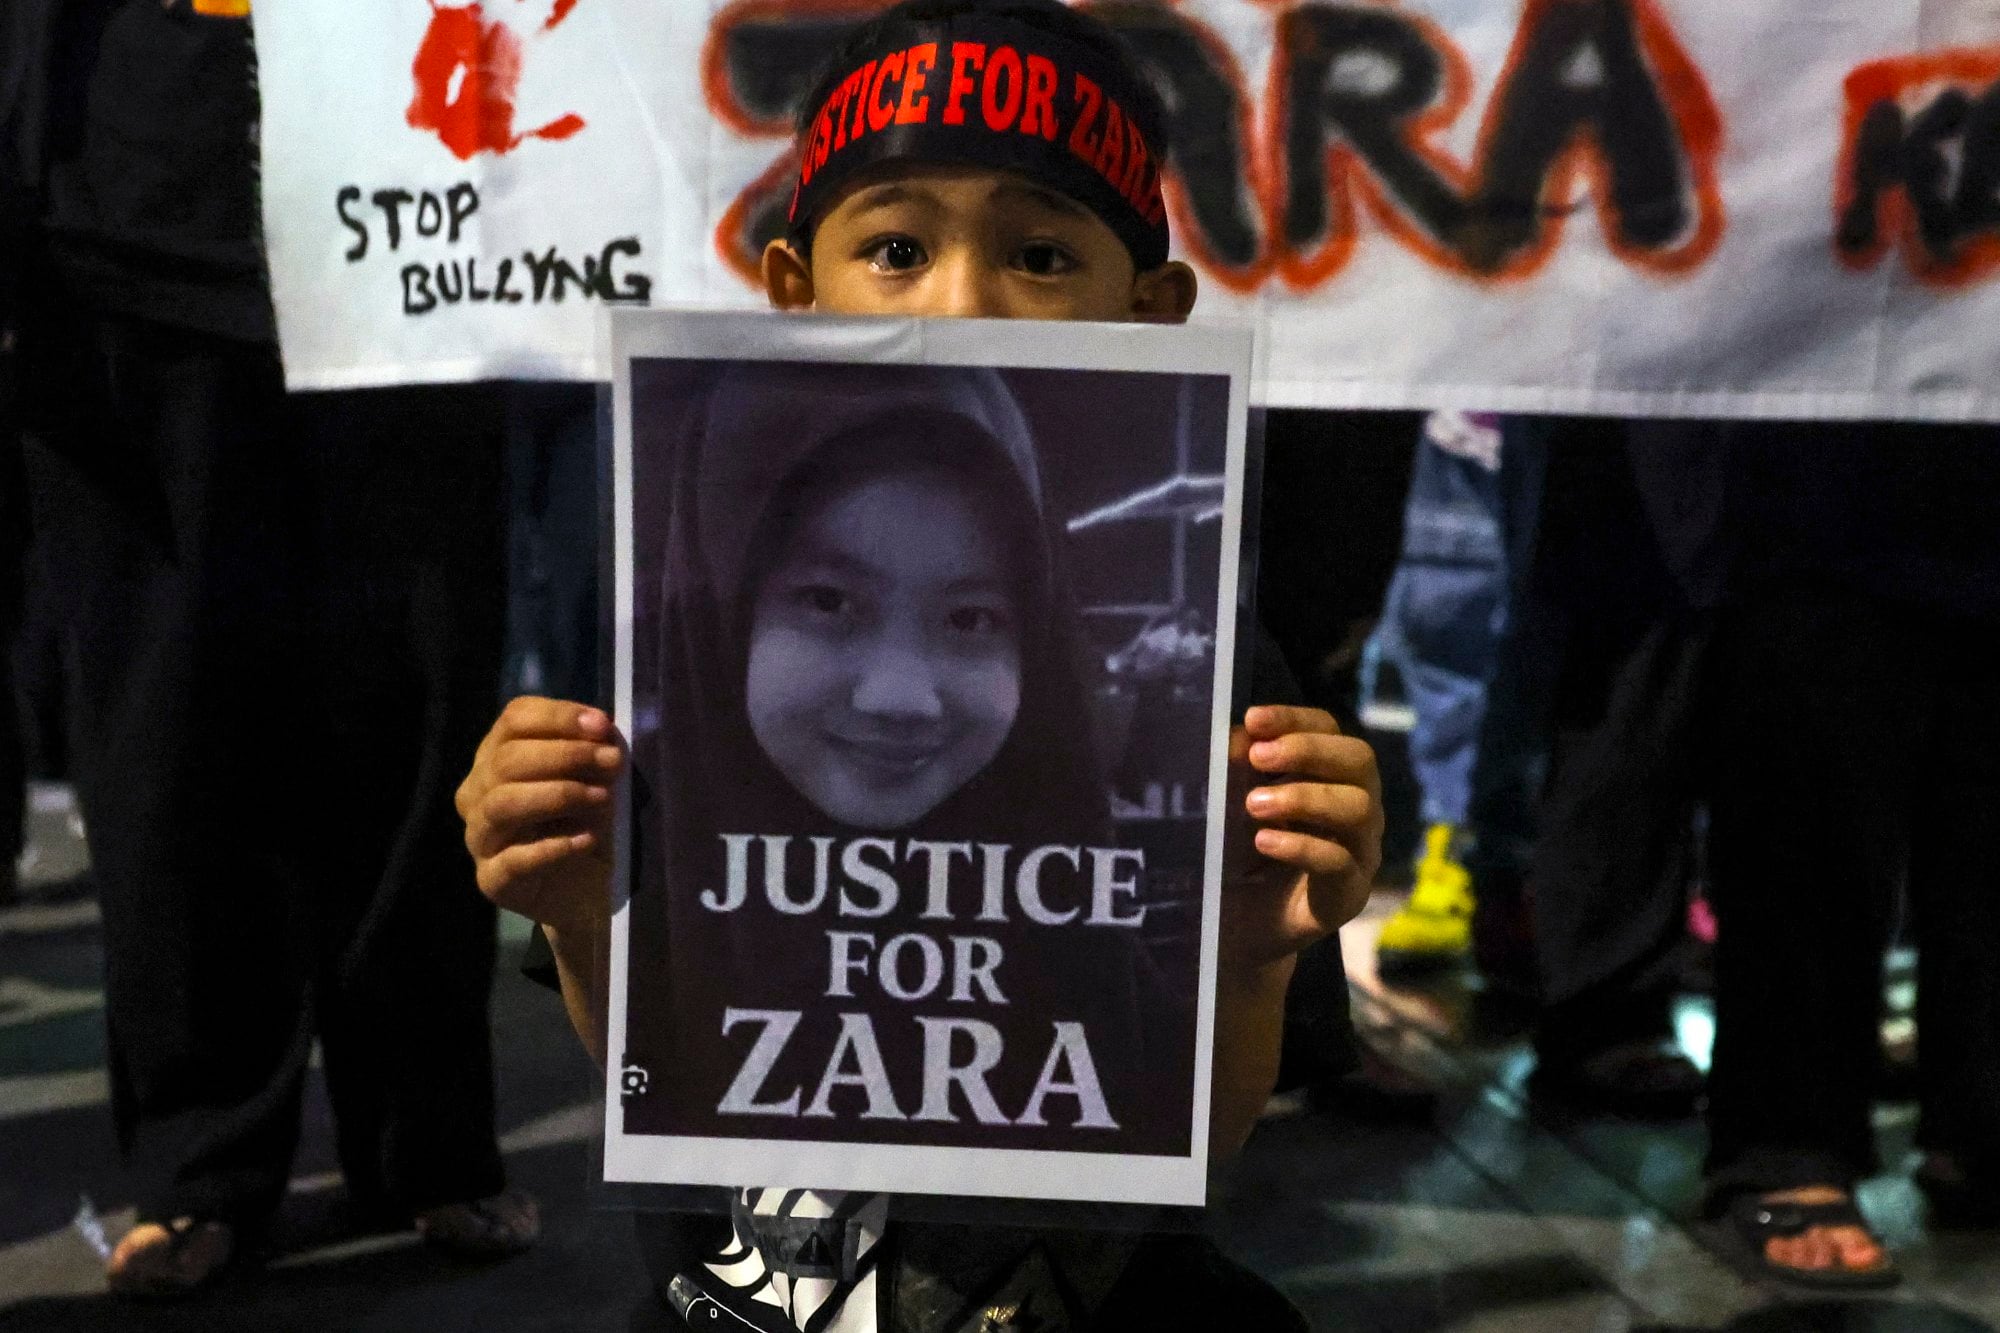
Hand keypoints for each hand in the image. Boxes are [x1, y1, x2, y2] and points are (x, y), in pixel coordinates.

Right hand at [454, 696, 623, 936]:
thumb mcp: (597, 780)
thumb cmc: (586, 824)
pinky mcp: (491, 880)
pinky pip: (512, 860)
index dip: (558, 717)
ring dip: (557, 795)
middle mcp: (477, 793)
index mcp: (497, 758)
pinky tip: (586, 840)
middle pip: (506, 760)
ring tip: (601, 799)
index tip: (602, 725)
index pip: (514, 721)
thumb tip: (602, 728)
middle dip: (565, 755)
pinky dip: (552, 847)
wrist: (587, 892)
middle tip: (611, 763)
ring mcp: (479, 838)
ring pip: (502, 803)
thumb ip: (595, 750)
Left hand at [1221, 704, 1382, 970]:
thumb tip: (1239, 736)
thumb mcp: (1229, 803)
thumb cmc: (1237, 851)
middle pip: (1359, 760)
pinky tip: (1264, 841)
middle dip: (1309, 751)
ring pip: (1359, 809)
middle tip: (1260, 757)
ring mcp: (1360, 851)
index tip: (1253, 718)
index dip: (1295, 718)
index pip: (1330, 729)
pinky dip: (1301, 846)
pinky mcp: (1349, 894)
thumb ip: (1235, 768)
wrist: (1237, 924)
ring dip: (1305, 798)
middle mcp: (1356, 806)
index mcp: (1330, 775)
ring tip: (1254, 804)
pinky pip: (1340, 862)